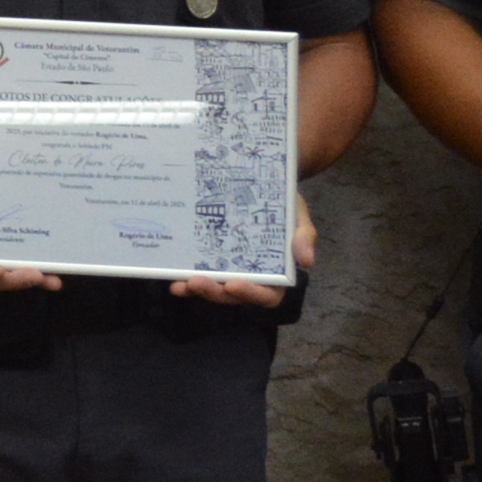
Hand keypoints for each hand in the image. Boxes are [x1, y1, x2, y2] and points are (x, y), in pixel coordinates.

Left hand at [169, 189, 313, 309]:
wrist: (266, 186)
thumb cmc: (287, 206)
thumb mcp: (299, 218)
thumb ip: (304, 238)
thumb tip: (308, 262)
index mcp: (277, 275)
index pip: (267, 295)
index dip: (250, 294)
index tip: (233, 285)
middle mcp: (253, 277)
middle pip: (234, 295)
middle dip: (215, 292)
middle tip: (196, 282)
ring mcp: (231, 270)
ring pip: (215, 289)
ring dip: (198, 290)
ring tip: (181, 284)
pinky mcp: (214, 261)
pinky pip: (202, 275)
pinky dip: (188, 282)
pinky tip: (174, 281)